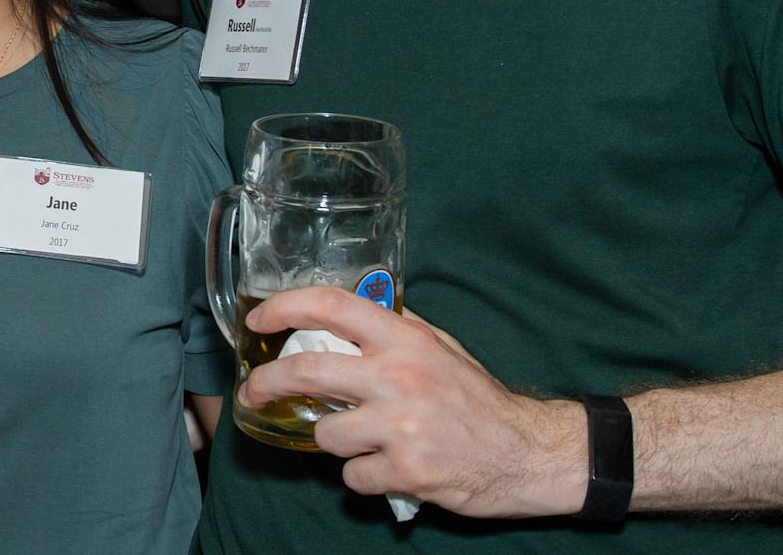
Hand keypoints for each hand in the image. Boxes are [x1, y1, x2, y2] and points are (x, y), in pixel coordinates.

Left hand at [241, 286, 586, 518]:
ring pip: (325, 433)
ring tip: (365, 440)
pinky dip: (362, 476)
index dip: (284, 308)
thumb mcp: (440, 348)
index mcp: (406, 338)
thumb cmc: (478, 399)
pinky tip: (387, 468)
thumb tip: (340, 318)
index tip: (257, 322)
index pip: (330, 306)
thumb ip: (393, 332)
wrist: (527, 451)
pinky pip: (352, 476)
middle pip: (306, 371)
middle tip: (255, 392)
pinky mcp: (406, 470)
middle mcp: (399, 376)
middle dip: (267, 383)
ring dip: (335, 440)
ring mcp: (400, 426)